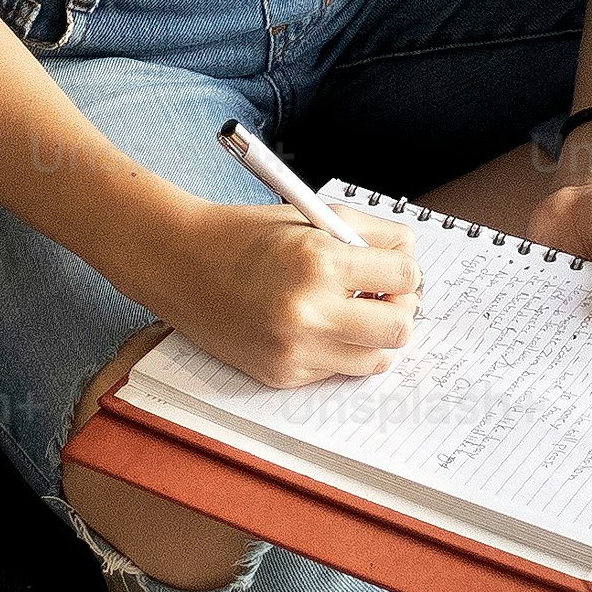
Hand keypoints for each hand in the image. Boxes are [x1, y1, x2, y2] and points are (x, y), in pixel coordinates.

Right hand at [135, 201, 420, 389]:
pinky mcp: (282, 375)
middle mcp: (309, 311)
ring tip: (353, 314)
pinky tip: (313, 327)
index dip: (405, 271)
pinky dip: (336, 351)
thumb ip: (370, 234)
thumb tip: (410, 257)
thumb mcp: (311, 217)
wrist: (181, 264)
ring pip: (376, 360)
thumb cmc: (246, 236)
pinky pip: (336, 372)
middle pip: (400, 327)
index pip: (404, 277)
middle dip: (400, 310)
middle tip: (382, 297)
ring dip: (374, 338)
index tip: (394, 270)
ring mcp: (295, 350)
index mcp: (319, 261)